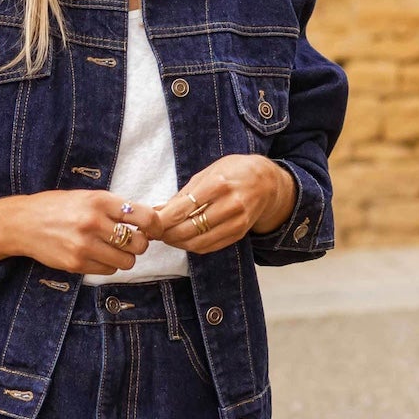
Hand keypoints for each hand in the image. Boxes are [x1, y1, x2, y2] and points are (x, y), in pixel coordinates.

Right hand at [1, 191, 161, 275]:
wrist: (23, 223)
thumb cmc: (58, 207)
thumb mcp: (87, 197)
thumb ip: (115, 207)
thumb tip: (148, 220)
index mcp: (100, 201)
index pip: (144, 217)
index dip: (155, 226)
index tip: (153, 229)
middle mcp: (94, 223)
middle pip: (139, 244)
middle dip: (139, 244)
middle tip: (131, 240)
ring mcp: (85, 246)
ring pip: (127, 261)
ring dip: (125, 257)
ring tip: (113, 249)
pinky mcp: (77, 264)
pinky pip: (109, 270)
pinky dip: (109, 265)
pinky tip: (98, 255)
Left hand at [148, 156, 294, 254]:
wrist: (267, 182)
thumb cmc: (233, 172)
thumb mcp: (207, 173)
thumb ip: (183, 193)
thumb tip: (158, 209)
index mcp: (218, 184)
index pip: (183, 208)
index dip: (163, 220)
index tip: (150, 223)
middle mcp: (230, 204)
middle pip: (189, 229)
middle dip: (167, 234)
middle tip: (154, 233)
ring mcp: (237, 222)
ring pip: (199, 242)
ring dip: (178, 243)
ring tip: (167, 237)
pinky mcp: (239, 233)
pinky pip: (211, 247)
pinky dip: (193, 246)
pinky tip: (183, 240)